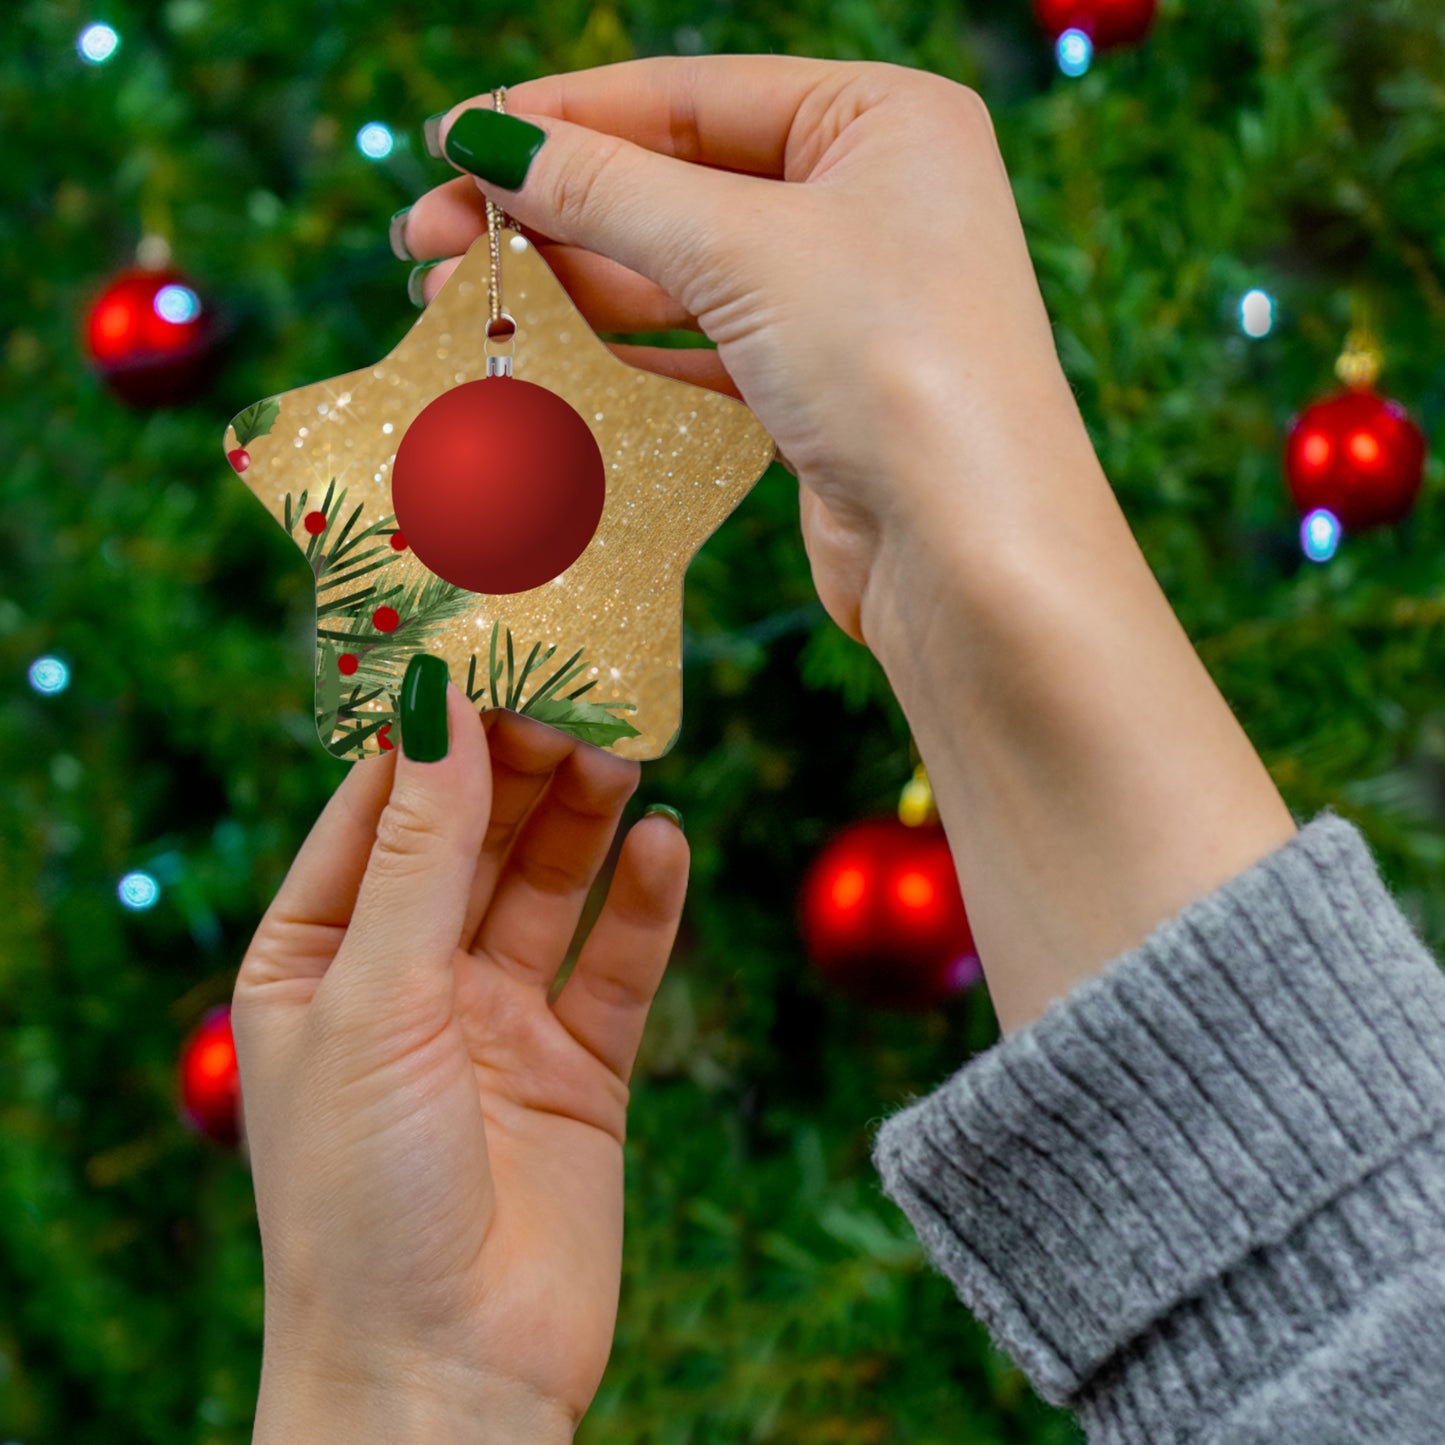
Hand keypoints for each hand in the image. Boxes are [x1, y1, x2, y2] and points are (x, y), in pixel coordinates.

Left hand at [232, 691, 687, 1440]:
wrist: (446, 1380)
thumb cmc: (362, 1197)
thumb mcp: (375, 1000)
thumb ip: (418, 852)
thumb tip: (436, 704)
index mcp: (319, 958)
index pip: (377, 810)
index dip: (431, 731)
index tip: (488, 650)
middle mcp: (408, 979)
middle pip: (473, 836)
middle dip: (520, 765)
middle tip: (578, 691)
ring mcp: (498, 1022)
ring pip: (549, 886)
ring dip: (584, 818)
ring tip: (624, 750)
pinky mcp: (580, 1068)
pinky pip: (617, 964)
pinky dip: (644, 904)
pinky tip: (667, 845)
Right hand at [400, 56, 1089, 643]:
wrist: (971, 554)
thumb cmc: (894, 365)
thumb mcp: (743, 249)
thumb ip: (608, 190)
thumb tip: (487, 140)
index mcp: (882, 120)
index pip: (690, 96)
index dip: (563, 117)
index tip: (453, 140)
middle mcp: (870, 199)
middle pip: (675, 184)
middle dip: (549, 210)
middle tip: (427, 236)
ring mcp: (844, 300)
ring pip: (679, 273)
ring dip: (569, 285)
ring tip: (456, 298)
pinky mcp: (818, 389)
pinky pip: (698, 350)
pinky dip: (619, 352)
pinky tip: (538, 353)